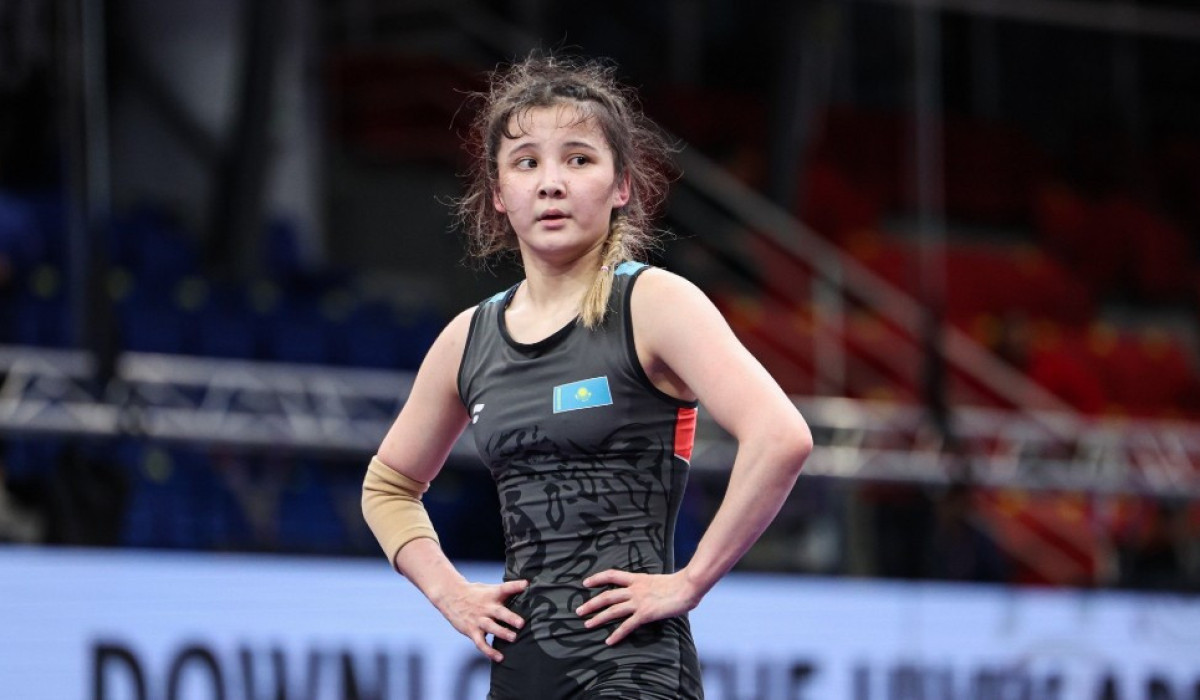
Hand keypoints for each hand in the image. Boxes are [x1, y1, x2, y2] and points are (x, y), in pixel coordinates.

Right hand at [433, 579, 528, 662]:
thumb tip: (526, 587)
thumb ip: (506, 591)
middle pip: (499, 612)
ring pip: (491, 627)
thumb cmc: (474, 593)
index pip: (504, 588)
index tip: (525, 584)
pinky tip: (499, 658)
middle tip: (521, 623)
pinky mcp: (472, 631)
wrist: (450, 596)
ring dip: (502, 633)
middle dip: (510, 618)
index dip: (515, 586)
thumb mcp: (488, 589)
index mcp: (491, 594)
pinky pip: (481, 643)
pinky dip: (489, 651)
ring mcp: (478, 619)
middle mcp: (485, 607)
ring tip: (513, 638)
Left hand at [575, 570, 698, 645]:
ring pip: (612, 610)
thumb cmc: (678, 583)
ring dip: (598, 618)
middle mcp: (634, 589)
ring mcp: (639, 601)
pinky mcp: (645, 614)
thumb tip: (648, 593)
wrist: (687, 586)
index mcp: (637, 578)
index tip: (585, 583)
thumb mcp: (658, 581)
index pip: (611, 575)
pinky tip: (609, 641)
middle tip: (578, 611)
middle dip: (591, 604)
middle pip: (607, 596)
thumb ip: (649, 587)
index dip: (597, 579)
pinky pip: (627, 626)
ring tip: (587, 624)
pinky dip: (617, 634)